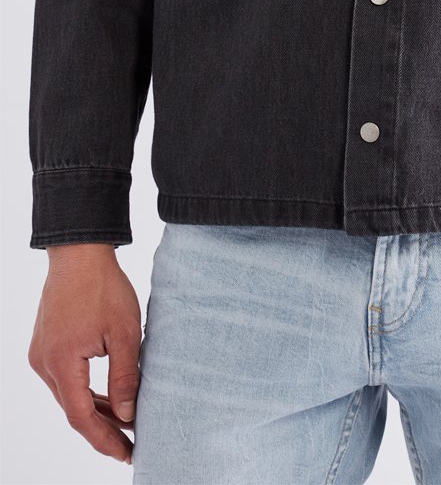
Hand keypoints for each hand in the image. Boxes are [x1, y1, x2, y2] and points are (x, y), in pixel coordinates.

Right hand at [28, 243, 141, 465]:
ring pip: (69, 396)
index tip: (126, 454)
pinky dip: (86, 391)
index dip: (104, 440)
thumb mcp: (124, 332)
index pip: (81, 417)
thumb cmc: (104, 287)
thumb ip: (125, 376)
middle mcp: (44, 363)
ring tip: (124, 425)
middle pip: (73, 410)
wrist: (79, 253)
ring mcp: (41, 354)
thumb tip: (127, 415)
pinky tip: (107, 398)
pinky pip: (65, 379)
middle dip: (102, 430)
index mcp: (61, 362)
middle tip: (130, 445)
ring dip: (94, 410)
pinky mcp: (45, 345)